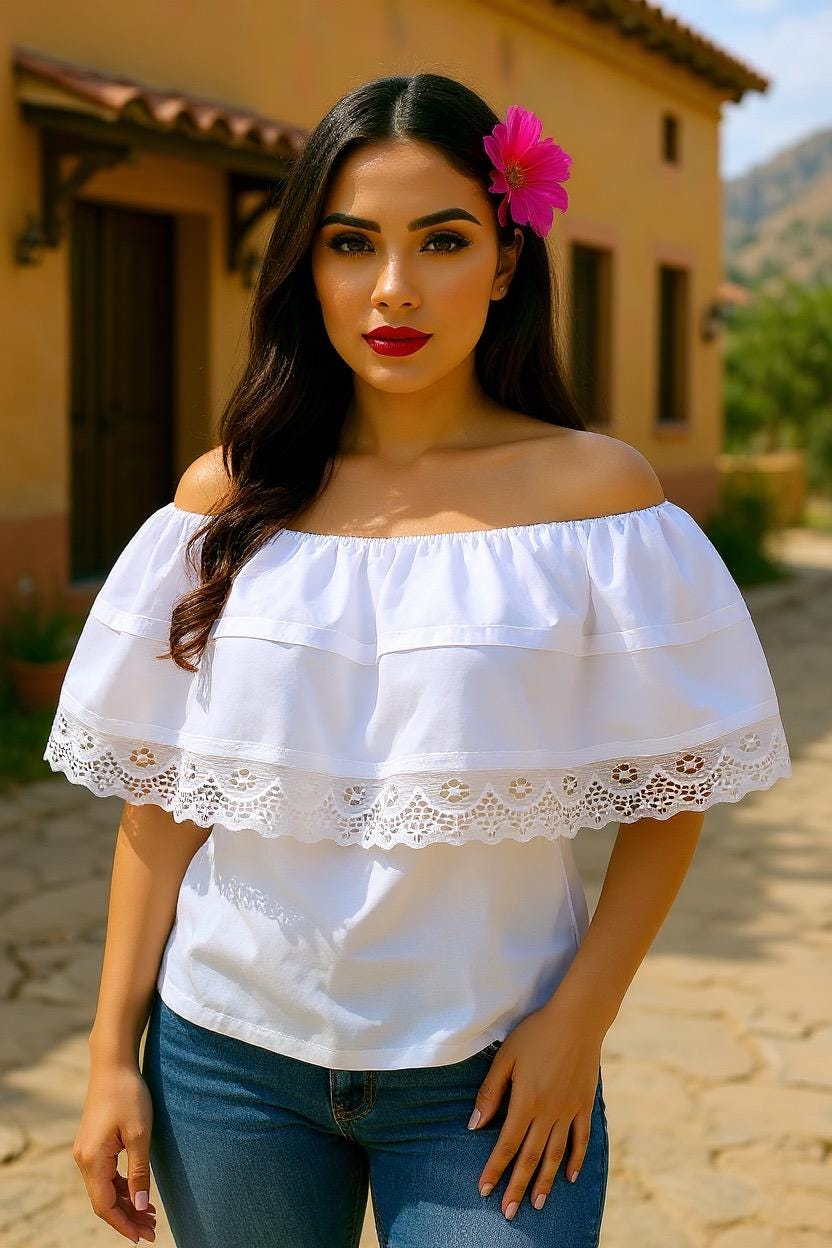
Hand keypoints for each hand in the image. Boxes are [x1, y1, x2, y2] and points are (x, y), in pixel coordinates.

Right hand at [72, 1060, 157, 1242]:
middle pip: (104, 1201)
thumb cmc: (129, 1095)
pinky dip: (121, 1187)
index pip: (104, 1206)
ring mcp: (86, 1152)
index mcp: (92, 1160)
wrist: (113, 1065)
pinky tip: (138, 1192)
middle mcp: (83, 1160)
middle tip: (153, 1229)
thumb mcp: (140, 1134)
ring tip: (150, 1216)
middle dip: (127, 1217)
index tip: (143, 1236)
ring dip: (125, 1203)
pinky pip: (105, 1175)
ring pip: (104, 1189)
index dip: (124, 1224)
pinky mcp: (92, 1144)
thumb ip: (139, 1172)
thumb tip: (141, 1205)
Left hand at [468, 1004, 603, 1220]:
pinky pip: (581, 1139)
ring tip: (536, 1203)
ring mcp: (569, 1111)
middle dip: (517, 1186)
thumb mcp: (506, 1057)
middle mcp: (548, 1113)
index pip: (506, 1145)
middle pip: (530, 1157)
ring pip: (555, 1155)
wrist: (577, 1019)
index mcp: (526, 1102)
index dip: (494, 1169)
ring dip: (545, 1181)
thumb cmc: (536, 1033)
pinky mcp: (585, 1105)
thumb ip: (490, 1093)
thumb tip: (474, 1126)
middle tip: (509, 1212)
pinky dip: (576, 1160)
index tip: (484, 1190)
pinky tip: (570, 1177)